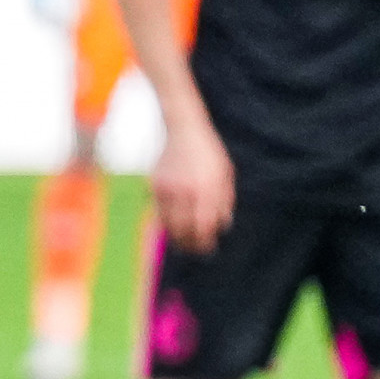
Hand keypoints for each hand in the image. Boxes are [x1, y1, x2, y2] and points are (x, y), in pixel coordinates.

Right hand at [153, 112, 234, 254]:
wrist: (183, 129)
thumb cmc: (208, 154)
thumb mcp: (225, 176)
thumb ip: (224, 201)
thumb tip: (222, 225)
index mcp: (207, 190)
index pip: (204, 226)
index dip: (204, 242)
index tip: (207, 247)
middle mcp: (186, 191)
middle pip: (183, 230)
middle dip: (189, 244)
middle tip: (194, 249)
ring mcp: (167, 188)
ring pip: (168, 224)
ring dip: (175, 236)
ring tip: (183, 241)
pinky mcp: (154, 185)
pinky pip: (159, 211)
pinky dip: (165, 220)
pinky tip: (172, 222)